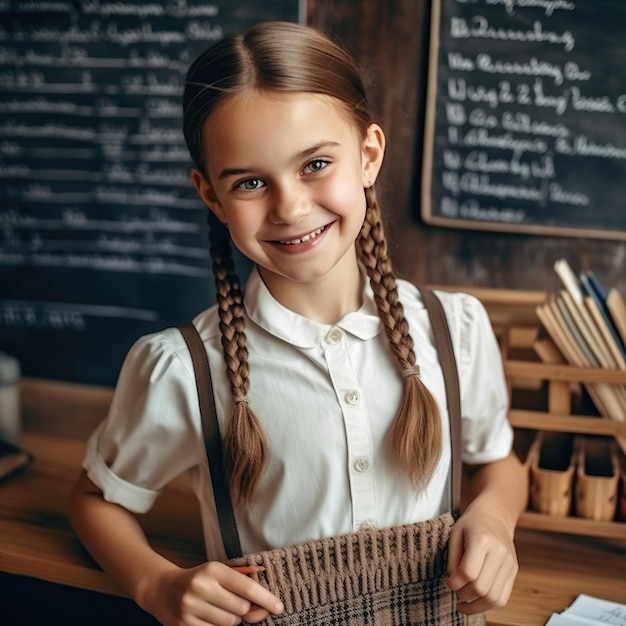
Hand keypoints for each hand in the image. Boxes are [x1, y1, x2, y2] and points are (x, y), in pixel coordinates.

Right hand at [140, 560, 283, 625]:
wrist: (162, 589)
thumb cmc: (198, 579)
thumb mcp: (219, 572)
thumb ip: (242, 579)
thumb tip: (265, 590)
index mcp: (213, 570)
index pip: (247, 588)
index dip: (266, 599)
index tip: (279, 607)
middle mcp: (201, 587)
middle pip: (241, 609)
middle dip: (243, 609)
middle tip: (231, 602)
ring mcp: (191, 608)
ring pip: (229, 623)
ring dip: (230, 619)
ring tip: (217, 608)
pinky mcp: (184, 625)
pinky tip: (206, 616)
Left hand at [446, 510, 518, 614]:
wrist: (494, 516)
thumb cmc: (471, 524)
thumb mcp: (455, 534)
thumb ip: (452, 559)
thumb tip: (453, 583)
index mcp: (482, 539)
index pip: (469, 572)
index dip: (455, 583)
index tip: (448, 583)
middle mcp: (500, 553)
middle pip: (481, 588)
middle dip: (464, 595)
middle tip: (455, 591)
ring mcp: (509, 564)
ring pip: (494, 598)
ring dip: (476, 606)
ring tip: (463, 602)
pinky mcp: (513, 572)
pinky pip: (503, 598)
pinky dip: (488, 605)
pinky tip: (475, 602)